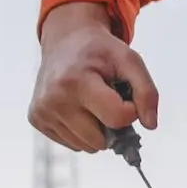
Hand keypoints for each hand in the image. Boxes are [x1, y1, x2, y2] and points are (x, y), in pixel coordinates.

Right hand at [30, 2, 160, 151]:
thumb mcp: (130, 60)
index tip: (124, 94)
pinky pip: (72, 144)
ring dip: (96, 130)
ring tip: (91, 101)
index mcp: (76, 81)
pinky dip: (81, 131)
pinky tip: (78, 107)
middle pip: (101, 140)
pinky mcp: (36, 119)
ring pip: (87, 147)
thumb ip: (147, 92)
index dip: (130, 110)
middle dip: (111, 123)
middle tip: (106, 98)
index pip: (118, 118)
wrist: (66, 40)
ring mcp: (42, 111)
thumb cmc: (100, 51)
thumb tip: (150, 125)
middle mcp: (54, 99)